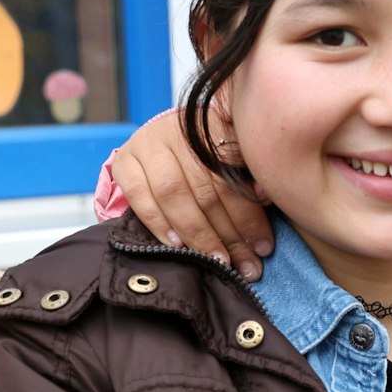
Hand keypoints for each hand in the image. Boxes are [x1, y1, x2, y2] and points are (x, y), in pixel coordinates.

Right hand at [111, 110, 272, 279]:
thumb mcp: (236, 159)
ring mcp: (148, 143)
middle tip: (246, 265)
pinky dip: (159, 224)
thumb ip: (250, 176)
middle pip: (207, 189)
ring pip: (174, 194)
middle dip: (229, 234)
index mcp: (214, 125)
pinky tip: (178, 246)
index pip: (235, 176)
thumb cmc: (210, 157)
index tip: (264, 247)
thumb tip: (266, 195)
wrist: (166, 141)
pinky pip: (140, 197)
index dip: (250, 215)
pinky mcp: (125, 161)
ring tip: (217, 262)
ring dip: (198, 235)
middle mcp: (180, 130)